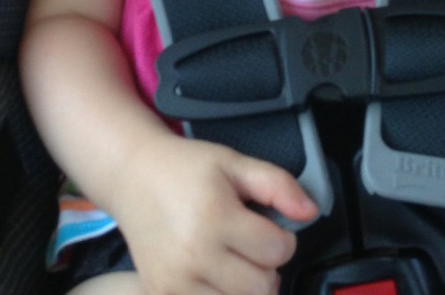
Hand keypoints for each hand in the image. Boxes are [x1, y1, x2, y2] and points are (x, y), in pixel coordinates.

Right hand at [113, 131, 317, 294]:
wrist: (134, 176)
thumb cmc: (185, 168)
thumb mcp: (235, 163)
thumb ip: (278, 185)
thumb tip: (310, 212)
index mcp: (215, 218)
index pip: (277, 251)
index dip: (284, 237)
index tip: (268, 226)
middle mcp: (193, 256)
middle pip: (262, 286)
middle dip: (266, 265)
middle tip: (250, 243)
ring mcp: (174, 283)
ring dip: (244, 287)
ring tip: (232, 259)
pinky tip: (214, 274)